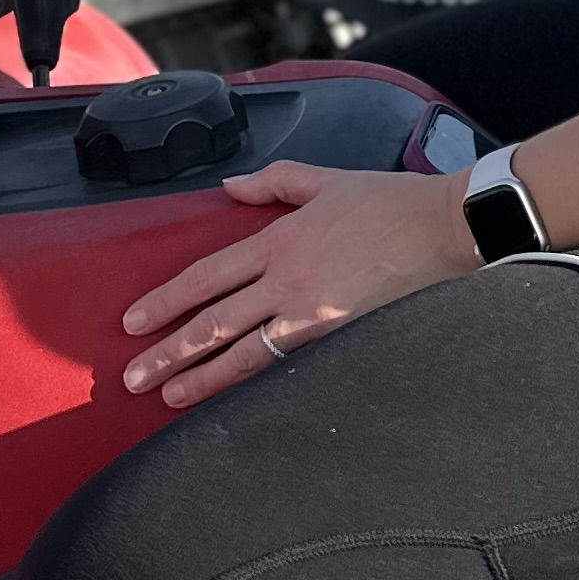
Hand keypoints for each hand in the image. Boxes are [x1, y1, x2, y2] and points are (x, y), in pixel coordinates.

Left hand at [120, 162, 476, 406]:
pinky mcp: (339, 338)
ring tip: (169, 398)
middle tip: (134, 378)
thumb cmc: (388, 201)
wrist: (444, 228)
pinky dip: (254, 385)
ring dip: (202, 379)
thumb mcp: (324, 179)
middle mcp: (287, 282)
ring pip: (245, 355)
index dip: (167, 301)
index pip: (207, 276)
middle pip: (215, 323)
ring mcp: (313, 316)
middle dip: (170, 352)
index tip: (134, 322)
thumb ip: (272, 182)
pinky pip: (286, 365)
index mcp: (279, 240)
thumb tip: (229, 187)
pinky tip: (233, 399)